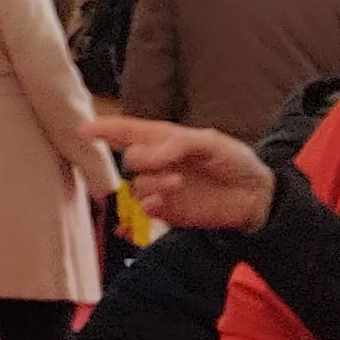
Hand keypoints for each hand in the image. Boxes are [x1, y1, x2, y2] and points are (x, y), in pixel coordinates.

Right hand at [89, 116, 273, 233]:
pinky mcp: (169, 211)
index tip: (83, 130)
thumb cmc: (235, 162)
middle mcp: (159, 163)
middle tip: (161, 163)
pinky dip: (151, 205)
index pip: (129, 131)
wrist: (257, 198)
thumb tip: (146, 154)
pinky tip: (164, 203)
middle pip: (129, 159)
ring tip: (177, 183)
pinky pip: (145, 208)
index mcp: (166, 139)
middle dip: (139, 159)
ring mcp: (163, 187)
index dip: (105, 129)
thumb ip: (177, 144)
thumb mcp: (211, 143)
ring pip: (137, 185)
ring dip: (152, 183)